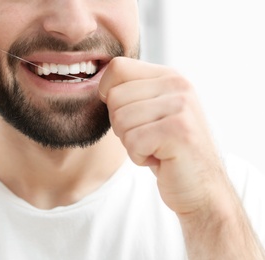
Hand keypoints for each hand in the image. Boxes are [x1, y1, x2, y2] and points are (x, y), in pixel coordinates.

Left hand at [99, 57, 226, 214]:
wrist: (201, 188)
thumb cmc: (168, 151)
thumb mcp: (152, 113)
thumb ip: (132, 93)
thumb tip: (99, 86)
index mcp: (169, 76)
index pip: (117, 68)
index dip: (109, 95)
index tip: (128, 116)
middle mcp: (178, 84)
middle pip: (114, 97)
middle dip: (121, 126)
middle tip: (148, 138)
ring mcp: (181, 106)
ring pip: (120, 120)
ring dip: (131, 143)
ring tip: (155, 147)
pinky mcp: (179, 131)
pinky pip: (132, 141)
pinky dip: (139, 157)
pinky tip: (160, 158)